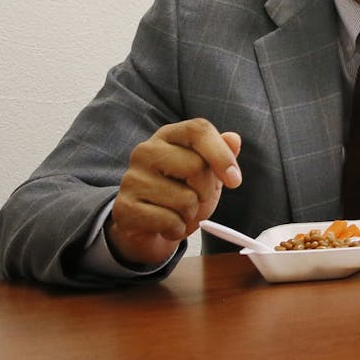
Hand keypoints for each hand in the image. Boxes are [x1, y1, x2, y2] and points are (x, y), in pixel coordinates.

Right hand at [106, 119, 242, 266]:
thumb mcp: (208, 171)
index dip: (222, 155)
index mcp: (169, 135)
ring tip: (180, 213)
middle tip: (198, 200)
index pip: (199, 130)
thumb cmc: (182, 192)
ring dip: (192, 214)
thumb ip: (222, 153)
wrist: (150, 225)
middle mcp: (146, 151)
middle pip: (196, 166)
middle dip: (207, 191)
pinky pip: (169, 221)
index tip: (234, 180)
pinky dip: (177, 229)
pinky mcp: (124, 207)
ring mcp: (132, 178)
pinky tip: (167, 225)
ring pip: (185, 199)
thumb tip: (234, 139)